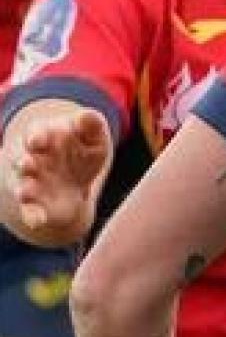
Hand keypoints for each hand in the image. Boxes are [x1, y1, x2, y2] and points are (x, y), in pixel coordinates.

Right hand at [7, 107, 109, 239]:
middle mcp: (32, 161)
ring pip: (23, 187)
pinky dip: (33, 217)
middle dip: (23, 162)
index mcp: (44, 138)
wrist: (77, 177)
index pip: (35, 134)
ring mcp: (33, 184)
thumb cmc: (82, 148)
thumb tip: (86, 115)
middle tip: (27, 163)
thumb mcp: (93, 135)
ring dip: (24, 190)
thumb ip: (91, 124)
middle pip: (22, 161)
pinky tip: (38, 222)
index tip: (38, 140)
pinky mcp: (38, 206)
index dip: (36, 137)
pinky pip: (31, 213)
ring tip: (26, 193)